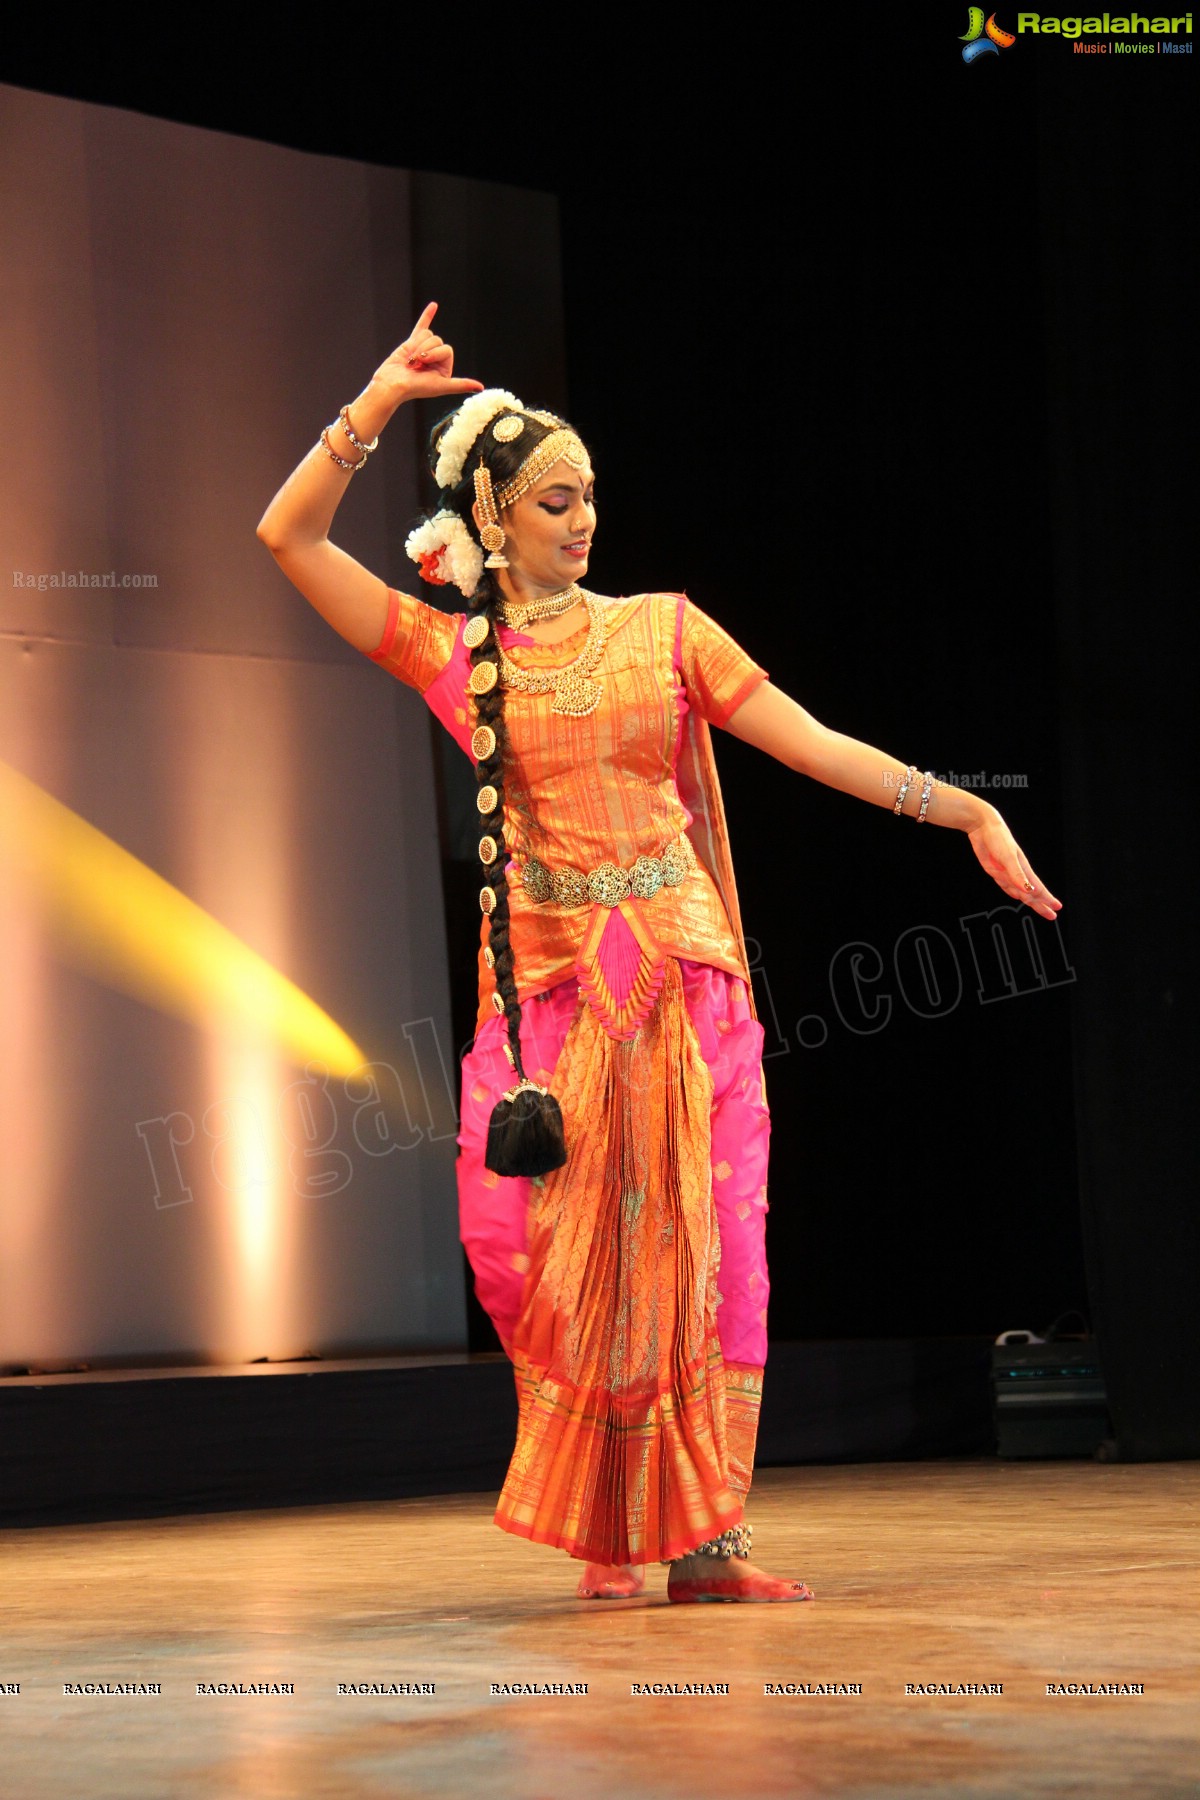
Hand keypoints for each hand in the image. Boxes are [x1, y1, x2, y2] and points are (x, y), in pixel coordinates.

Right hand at [370, 302, 483, 405]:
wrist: (392, 383)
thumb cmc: (416, 387)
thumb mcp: (442, 386)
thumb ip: (460, 385)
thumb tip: (481, 388)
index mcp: (444, 369)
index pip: (447, 349)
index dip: (435, 354)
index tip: (424, 365)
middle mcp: (436, 359)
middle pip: (437, 340)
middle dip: (424, 350)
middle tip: (415, 364)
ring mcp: (423, 350)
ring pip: (427, 335)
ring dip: (416, 345)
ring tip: (410, 361)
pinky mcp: (412, 343)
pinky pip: (421, 326)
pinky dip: (427, 315)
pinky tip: (434, 305)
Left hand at [967, 806, 1062, 920]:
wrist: (982, 826)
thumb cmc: (998, 838)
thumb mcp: (1008, 857)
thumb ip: (1017, 875)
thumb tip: (1029, 891)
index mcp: (1023, 868)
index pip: (1037, 888)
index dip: (1047, 899)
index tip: (1057, 908)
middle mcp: (1016, 871)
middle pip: (1030, 893)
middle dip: (1041, 905)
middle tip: (1051, 915)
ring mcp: (1005, 871)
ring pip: (1018, 891)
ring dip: (1030, 901)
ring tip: (1041, 909)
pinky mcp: (995, 869)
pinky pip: (1005, 885)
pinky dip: (1012, 892)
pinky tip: (1016, 895)